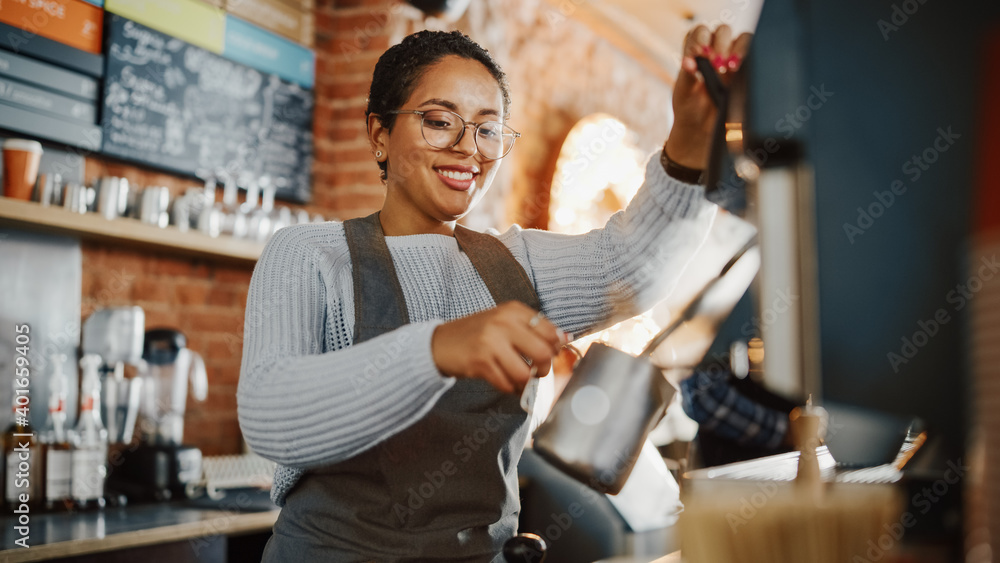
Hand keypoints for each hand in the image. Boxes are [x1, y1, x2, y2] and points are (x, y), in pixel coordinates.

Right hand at [431, 302, 570, 394]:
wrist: (439, 343)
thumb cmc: (476, 334)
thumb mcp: (504, 322)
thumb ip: (533, 328)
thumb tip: (565, 339)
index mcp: (513, 310)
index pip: (550, 331)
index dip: (555, 348)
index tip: (550, 354)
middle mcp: (503, 323)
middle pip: (543, 353)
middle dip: (544, 368)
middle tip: (537, 371)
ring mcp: (491, 342)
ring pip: (525, 373)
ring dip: (525, 382)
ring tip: (518, 378)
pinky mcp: (481, 363)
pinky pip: (507, 384)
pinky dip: (509, 387)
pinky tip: (503, 380)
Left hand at [665, 25, 752, 169]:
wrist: (702, 131)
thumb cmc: (689, 108)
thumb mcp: (684, 92)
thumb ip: (686, 75)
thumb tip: (689, 62)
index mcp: (696, 50)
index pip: (700, 32)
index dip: (700, 39)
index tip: (699, 53)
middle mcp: (717, 50)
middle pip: (723, 31)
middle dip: (720, 44)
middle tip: (716, 63)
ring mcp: (735, 58)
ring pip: (743, 38)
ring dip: (738, 49)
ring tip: (730, 68)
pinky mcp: (749, 69)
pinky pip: (756, 55)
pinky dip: (751, 58)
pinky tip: (741, 71)